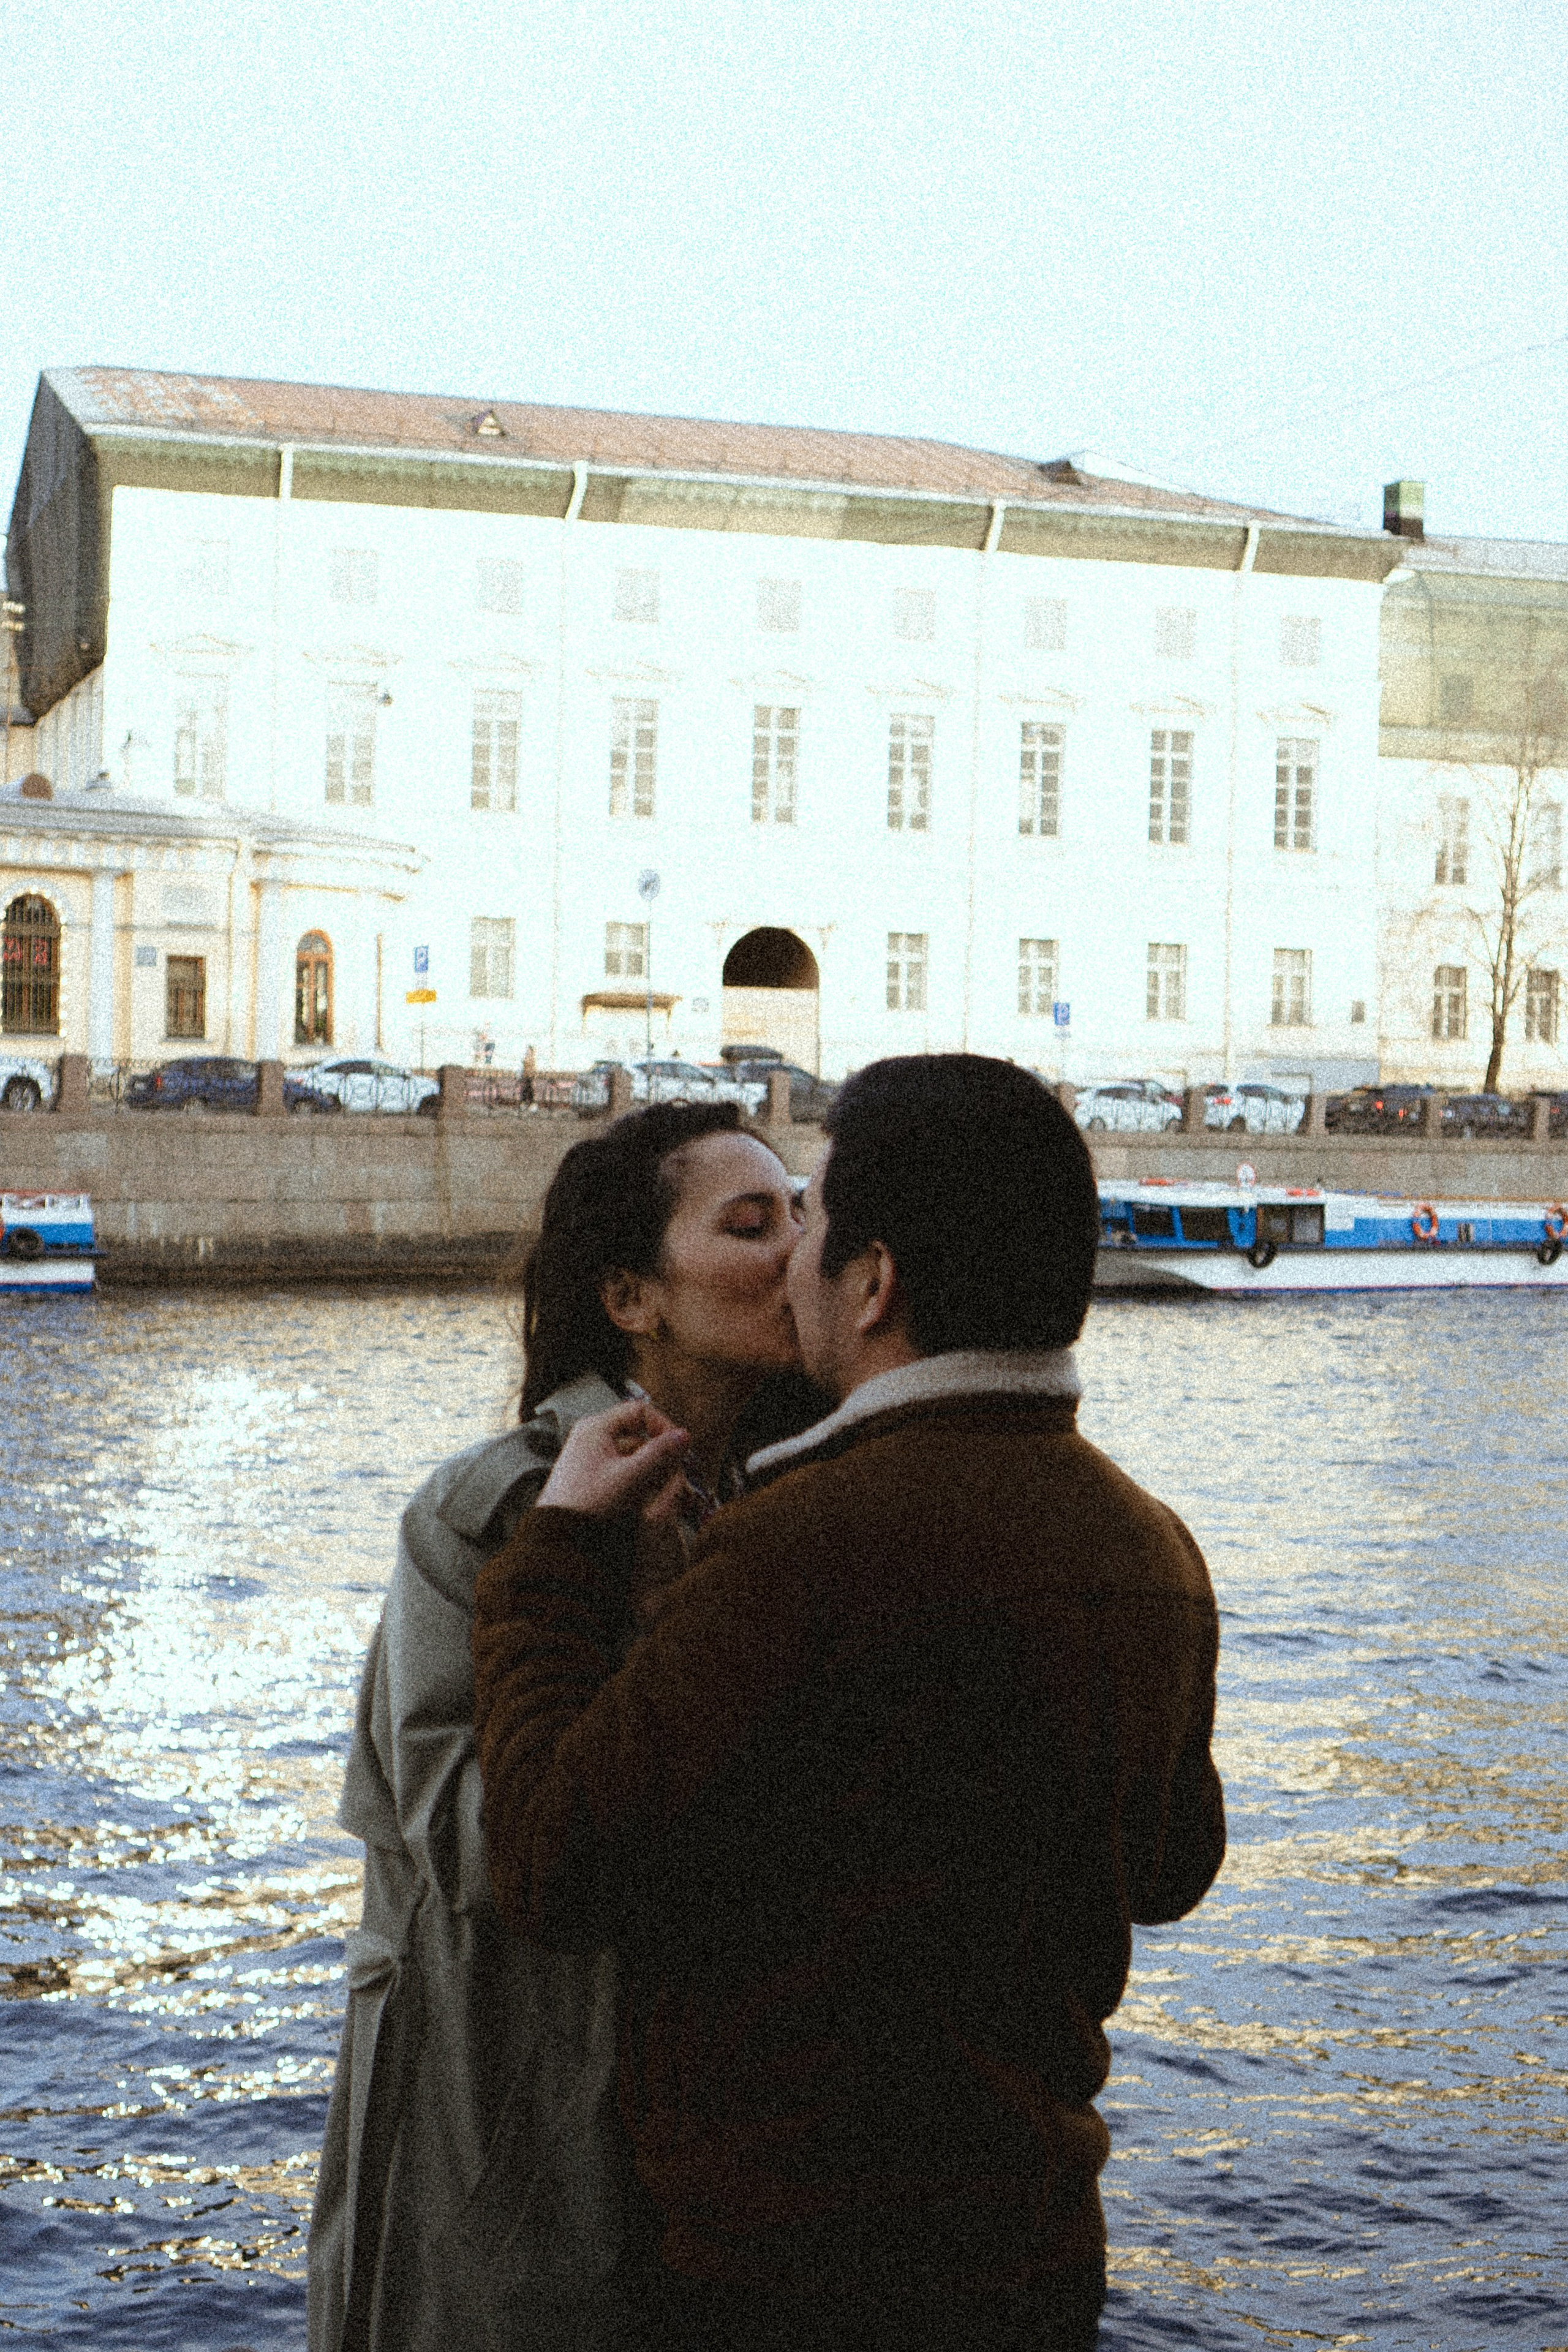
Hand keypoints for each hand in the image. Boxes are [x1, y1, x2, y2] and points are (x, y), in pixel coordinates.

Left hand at [538, 1399, 689, 1520]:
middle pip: (639, 1435)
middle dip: (661, 1456)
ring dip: (654, 1471)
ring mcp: (592, 1457)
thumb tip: (685, 1435)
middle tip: (677, 1475)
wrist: (559, 1538)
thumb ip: (659, 1454)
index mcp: (596, 1427)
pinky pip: (625, 1471)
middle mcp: (592, 1437)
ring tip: (667, 1493)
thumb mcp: (629, 1477)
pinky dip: (640, 1482)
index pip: (639, 1411)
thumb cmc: (590, 1503)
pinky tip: (650, 1502)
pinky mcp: (594, 1477)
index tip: (680, 1448)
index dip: (663, 1426)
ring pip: (635, 1456)